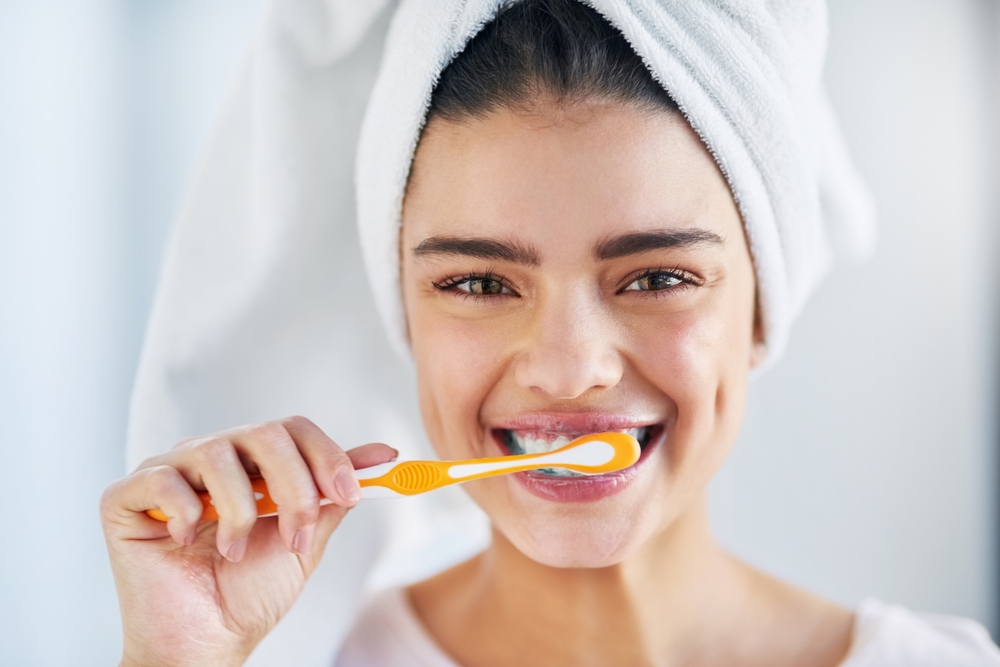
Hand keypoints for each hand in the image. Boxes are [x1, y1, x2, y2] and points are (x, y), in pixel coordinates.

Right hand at [100, 416, 395, 666]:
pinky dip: (185, 510)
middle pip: (263, 433)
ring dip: (240, 510)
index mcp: (251, 463)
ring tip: (234, 552)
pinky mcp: (125, 497)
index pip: (293, 429)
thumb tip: (383, 455)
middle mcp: (210, 456)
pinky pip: (162, 478)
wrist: (206, 643)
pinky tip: (188, 538)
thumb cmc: (249, 593)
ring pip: (216, 452)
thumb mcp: (305, 540)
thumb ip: (334, 496)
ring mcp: (166, 472)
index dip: (327, 456)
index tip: (353, 494)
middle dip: (294, 485)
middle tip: (298, 534)